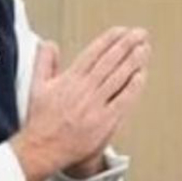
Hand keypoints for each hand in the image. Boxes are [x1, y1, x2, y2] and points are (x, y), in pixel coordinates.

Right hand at [11, 27, 150, 180]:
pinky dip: (132, 87)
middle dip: (126, 45)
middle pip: (109, 61)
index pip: (93, 53)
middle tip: (140, 33)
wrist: (42, 150)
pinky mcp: (103, 122)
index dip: (109, 40)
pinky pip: (122, 101)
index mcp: (69, 80)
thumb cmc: (41, 120)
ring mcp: (94, 106)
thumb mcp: (37, 87)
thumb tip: (49, 43)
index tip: (122, 30)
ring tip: (144, 48)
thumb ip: (44, 62)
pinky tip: (141, 76)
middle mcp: (83, 90)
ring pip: (118, 78)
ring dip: (133, 61)